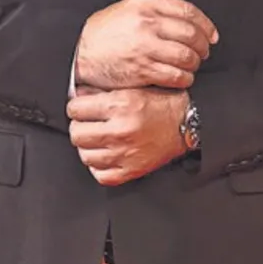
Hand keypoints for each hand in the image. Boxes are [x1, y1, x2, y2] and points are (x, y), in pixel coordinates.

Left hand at [67, 87, 189, 185]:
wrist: (188, 123)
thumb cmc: (162, 103)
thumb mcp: (131, 88)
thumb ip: (102, 92)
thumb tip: (77, 95)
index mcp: (119, 106)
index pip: (74, 109)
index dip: (77, 107)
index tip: (82, 109)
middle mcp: (120, 130)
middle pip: (76, 133)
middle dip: (80, 127)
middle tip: (89, 124)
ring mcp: (124, 153)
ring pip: (85, 155)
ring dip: (89, 147)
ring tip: (98, 139)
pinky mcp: (131, 170)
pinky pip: (100, 175)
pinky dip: (99, 167)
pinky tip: (106, 156)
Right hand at [76, 0, 218, 89]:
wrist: (81, 52)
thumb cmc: (106, 32)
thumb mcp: (129, 8)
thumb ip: (158, 10)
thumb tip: (191, 21)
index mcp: (146, 4)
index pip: (189, 12)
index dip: (206, 26)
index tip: (212, 35)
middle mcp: (147, 23)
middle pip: (192, 36)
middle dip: (203, 47)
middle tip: (203, 53)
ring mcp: (145, 47)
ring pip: (186, 57)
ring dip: (194, 64)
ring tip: (191, 66)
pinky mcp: (142, 70)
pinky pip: (175, 76)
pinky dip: (184, 79)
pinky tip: (182, 78)